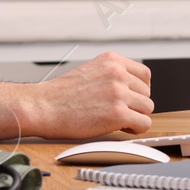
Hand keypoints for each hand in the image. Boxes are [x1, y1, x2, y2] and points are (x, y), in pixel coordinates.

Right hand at [28, 51, 153, 138]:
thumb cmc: (60, 94)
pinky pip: (144, 123)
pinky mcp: (117, 113)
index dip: (139, 89)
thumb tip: (132, 88)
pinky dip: (136, 129)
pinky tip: (122, 128)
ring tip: (119, 120)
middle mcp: (117, 73)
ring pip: (147, 108)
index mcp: (112, 60)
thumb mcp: (90, 71)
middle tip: (119, 111)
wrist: (42, 107)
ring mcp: (118, 93)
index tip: (131, 98)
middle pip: (147, 93)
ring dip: (136, 116)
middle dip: (135, 104)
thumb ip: (112, 75)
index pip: (144, 74)